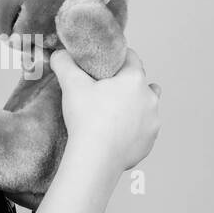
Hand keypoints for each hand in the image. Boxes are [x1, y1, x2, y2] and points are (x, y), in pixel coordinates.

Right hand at [50, 47, 161, 172]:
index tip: (103, 67)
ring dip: (135, 105)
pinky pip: (144, 128)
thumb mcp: (71, 85)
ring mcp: (153, 120)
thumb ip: (64, 63)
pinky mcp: (150, 140)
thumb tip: (60, 54)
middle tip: (104, 92)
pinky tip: (118, 132)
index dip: (115, 59)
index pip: (130, 57)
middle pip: (140, 81)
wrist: (96, 159)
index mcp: (134, 79)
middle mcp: (150, 97)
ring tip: (115, 112)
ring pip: (147, 105)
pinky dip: (135, 127)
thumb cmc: (87, 120)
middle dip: (125, 83)